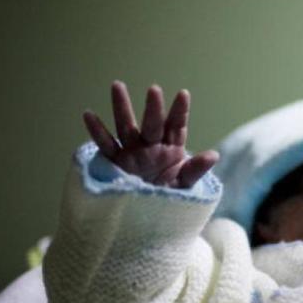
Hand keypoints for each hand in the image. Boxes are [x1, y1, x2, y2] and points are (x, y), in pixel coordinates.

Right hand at [83, 81, 218, 188]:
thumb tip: (213, 155)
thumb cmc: (170, 197)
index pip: (177, 126)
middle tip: (153, 89)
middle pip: (152, 123)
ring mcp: (132, 151)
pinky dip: (97, 131)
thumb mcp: (185, 185)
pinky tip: (88, 114)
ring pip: (126, 126)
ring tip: (117, 85)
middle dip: (153, 108)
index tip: (183, 94)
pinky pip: (106, 145)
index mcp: (172, 148)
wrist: (148, 217)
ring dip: (122, 107)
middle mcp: (151, 145)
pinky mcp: (116, 162)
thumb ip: (195, 170)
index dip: (180, 111)